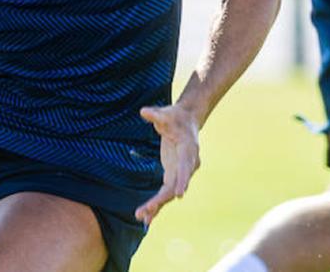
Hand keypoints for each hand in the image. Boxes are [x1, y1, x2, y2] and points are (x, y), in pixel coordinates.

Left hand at [134, 104, 201, 225]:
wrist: (186, 121)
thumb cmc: (176, 117)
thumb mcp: (166, 114)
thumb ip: (156, 115)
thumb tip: (144, 112)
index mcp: (188, 149)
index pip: (186, 166)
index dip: (183, 179)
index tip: (180, 194)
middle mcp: (187, 164)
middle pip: (176, 185)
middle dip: (162, 199)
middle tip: (147, 210)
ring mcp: (180, 172)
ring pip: (170, 193)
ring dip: (157, 206)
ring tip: (142, 218)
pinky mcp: (173, 176)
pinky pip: (166, 192)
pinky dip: (156, 203)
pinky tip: (146, 216)